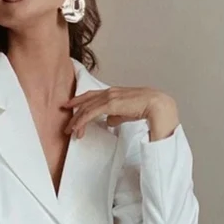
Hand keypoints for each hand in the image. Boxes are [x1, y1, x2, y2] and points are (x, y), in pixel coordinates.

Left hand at [63, 87, 178, 140]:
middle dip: (74, 112)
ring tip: (70, 131)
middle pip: (86, 101)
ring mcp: (109, 97)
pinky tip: (77, 129)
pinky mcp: (110, 104)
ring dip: (77, 120)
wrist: (157, 105)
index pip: (93, 95)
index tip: (70, 106)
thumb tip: (108, 121)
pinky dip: (82, 121)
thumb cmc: (147, 108)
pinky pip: (91, 113)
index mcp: (114, 92)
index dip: (80, 100)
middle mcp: (109, 92)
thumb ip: (117, 115)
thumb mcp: (128, 112)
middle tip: (66, 124)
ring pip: (86, 108)